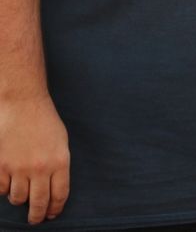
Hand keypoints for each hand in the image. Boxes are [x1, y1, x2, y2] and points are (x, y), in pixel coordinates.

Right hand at [0, 93, 69, 223]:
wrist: (23, 105)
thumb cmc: (45, 122)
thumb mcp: (61, 143)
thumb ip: (58, 166)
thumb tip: (53, 189)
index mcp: (60, 162)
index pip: (59, 195)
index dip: (55, 208)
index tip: (51, 214)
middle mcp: (40, 168)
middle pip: (38, 202)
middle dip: (36, 216)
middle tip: (35, 220)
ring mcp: (18, 167)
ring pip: (17, 198)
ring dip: (20, 200)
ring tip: (21, 196)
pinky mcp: (1, 165)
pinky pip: (1, 189)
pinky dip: (3, 189)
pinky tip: (8, 183)